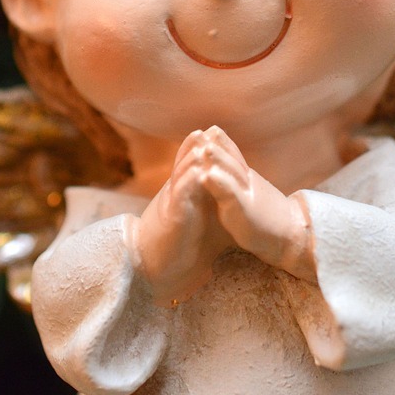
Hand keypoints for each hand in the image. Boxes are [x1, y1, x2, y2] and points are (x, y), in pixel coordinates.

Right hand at [132, 130, 232, 305]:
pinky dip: (188, 182)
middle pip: (186, 163)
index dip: (204, 149)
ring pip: (182, 174)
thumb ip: (215, 206)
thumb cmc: (184, 243)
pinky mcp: (174, 217)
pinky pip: (180, 195)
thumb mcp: (203, 219)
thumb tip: (235, 200)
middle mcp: (177, 193)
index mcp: (186, 193)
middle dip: (198, 146)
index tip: (217, 134)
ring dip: (193, 157)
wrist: (158, 265)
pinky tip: (198, 172)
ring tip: (205, 141)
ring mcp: (174, 203)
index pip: (193, 165)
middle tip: (212, 129)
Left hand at [197, 127, 316, 282]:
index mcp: (248, 179)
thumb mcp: (251, 196)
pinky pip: (231, 194)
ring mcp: (247, 195)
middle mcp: (248, 182)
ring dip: (217, 159)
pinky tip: (206, 175)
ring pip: (232, 172)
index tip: (209, 129)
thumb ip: (239, 184)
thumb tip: (225, 175)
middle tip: (200, 132)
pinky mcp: (244, 210)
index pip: (235, 156)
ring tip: (203, 148)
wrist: (291, 235)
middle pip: (232, 159)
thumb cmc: (268, 219)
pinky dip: (219, 183)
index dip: (222, 142)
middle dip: (217, 145)